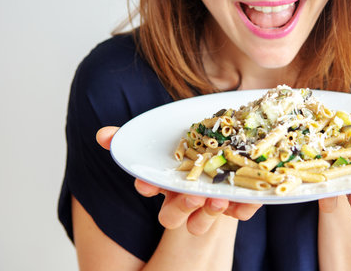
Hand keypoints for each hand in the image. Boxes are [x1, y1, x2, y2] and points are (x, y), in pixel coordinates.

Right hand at [96, 126, 261, 235]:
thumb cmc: (195, 141)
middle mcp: (188, 195)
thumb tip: (102, 136)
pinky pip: (242, 210)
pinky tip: (248, 199)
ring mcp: (213, 200)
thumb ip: (136, 136)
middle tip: (191, 195)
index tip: (145, 185)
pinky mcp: (240, 201)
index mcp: (168, 181)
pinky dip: (245, 207)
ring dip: (210, 212)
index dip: (147, 186)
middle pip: (175, 214)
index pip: (150, 188)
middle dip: (180, 207)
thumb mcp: (170, 132)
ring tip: (218, 200)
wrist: (233, 140)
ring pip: (206, 218)